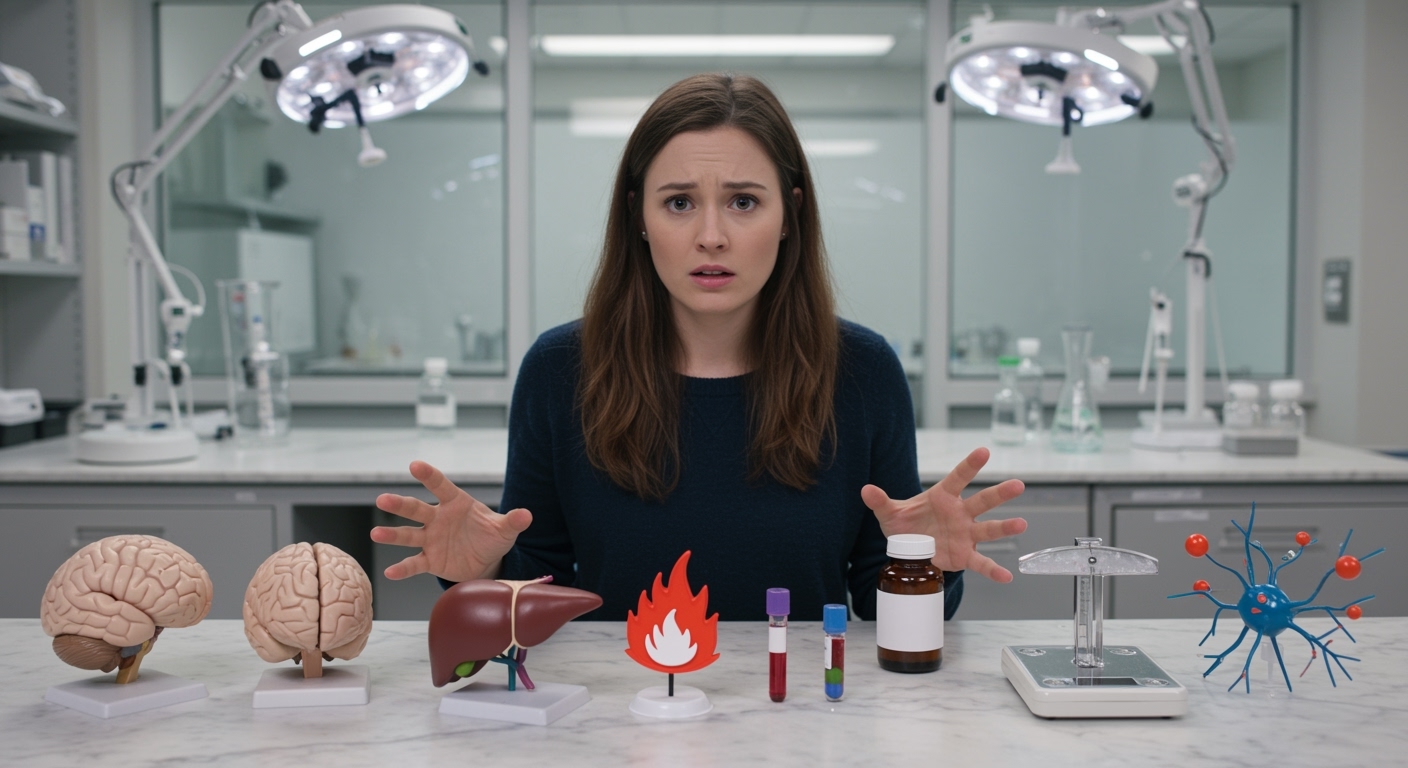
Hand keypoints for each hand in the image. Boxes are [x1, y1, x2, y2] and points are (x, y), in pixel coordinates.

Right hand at [369, 461, 531, 581]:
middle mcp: (438, 518)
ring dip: (392, 535)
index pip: (441, 486)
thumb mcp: (504, 529)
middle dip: (400, 505)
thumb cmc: (491, 536)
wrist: (485, 561)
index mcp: (456, 503)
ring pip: (408, 535)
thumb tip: (527, 515)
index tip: (415, 465)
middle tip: (382, 499)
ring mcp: (431, 539)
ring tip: (375, 534)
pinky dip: (403, 568)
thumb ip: (513, 521)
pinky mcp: (430, 560)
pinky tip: (390, 572)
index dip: (429, 476)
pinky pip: (414, 563)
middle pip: (416, 509)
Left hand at [861, 447, 1026, 581]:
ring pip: (988, 529)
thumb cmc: (906, 525)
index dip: (970, 465)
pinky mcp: (965, 555)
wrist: (910, 550)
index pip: (958, 478)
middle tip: (1018, 485)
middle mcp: (960, 513)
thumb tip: (866, 490)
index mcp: (943, 497)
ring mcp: (965, 534)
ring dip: (1004, 527)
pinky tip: (1007, 577)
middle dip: (999, 493)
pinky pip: (981, 562)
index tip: (984, 451)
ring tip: (1021, 524)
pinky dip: (993, 570)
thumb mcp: (889, 514)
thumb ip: (880, 501)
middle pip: (982, 501)